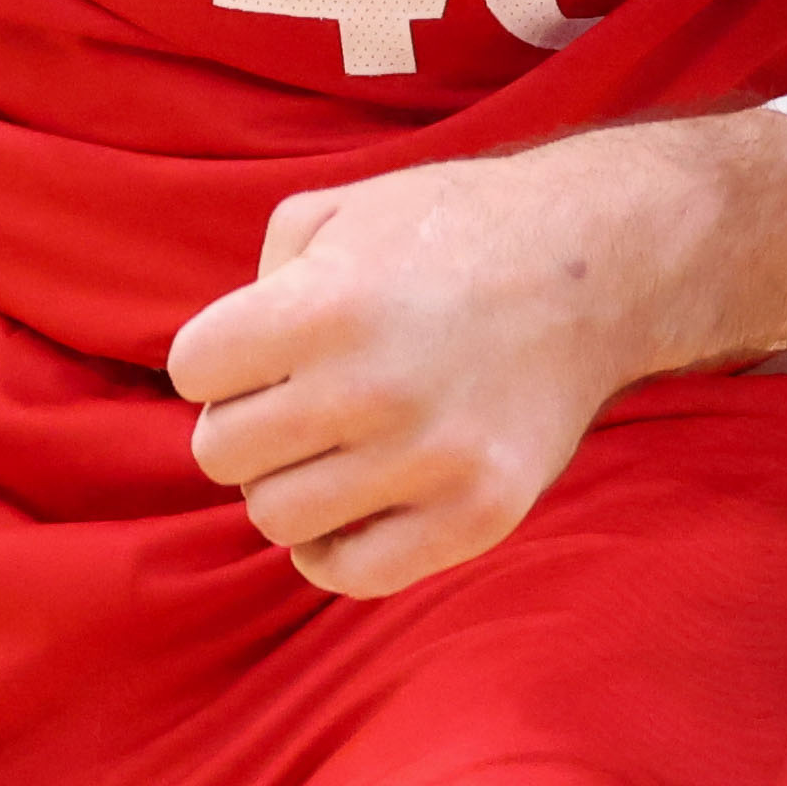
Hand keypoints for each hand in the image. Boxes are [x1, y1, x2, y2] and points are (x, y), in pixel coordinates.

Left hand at [167, 117, 786, 598]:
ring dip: (287, 485)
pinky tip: (351, 508)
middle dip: (247, 424)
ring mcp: (429, 459)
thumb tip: (218, 374)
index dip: (218, 358)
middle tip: (298, 401)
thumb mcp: (338, 213)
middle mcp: (372, 387)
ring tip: (329, 450)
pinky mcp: (478, 513)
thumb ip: (258, 280)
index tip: (263, 348)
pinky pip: (352, 573)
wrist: (594, 267)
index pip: (192, 371)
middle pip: (221, 452)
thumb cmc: (449, 232)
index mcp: (324, 305)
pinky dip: (331, 550)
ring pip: (275, 517)